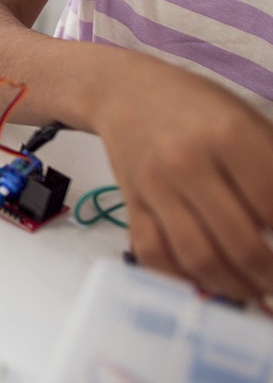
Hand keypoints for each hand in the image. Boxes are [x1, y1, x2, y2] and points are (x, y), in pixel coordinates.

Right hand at [93, 64, 272, 300]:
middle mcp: (187, 163)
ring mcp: (154, 186)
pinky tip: (206, 280)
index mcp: (227, 135)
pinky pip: (154, 255)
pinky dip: (183, 279)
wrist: (124, 92)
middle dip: (269, 275)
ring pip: (197, 258)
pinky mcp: (131, 203)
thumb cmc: (198, 108)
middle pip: (239, 242)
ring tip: (252, 290)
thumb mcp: (248, 123)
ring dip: (233, 287)